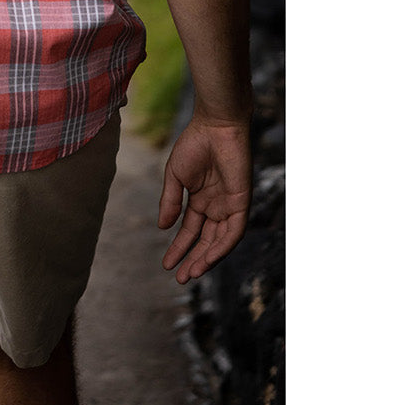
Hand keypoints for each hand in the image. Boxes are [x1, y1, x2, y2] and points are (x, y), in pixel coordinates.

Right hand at [158, 116, 251, 282]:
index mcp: (199, 199)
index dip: (179, 247)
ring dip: (206, 258)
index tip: (166, 264)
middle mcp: (215, 207)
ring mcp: (229, 206)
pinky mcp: (242, 203)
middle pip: (205, 240)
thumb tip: (163, 228)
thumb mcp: (175, 176)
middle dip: (192, 259)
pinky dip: (222, 247)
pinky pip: (233, 232)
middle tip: (179, 278)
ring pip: (219, 241)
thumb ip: (170, 202)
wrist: (215, 126)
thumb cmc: (194, 145)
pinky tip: (208, 258)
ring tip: (190, 274)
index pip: (190, 230)